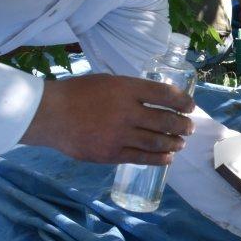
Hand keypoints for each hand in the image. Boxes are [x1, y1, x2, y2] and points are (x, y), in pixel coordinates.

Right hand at [20, 74, 195, 164]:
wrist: (50, 115)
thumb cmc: (77, 93)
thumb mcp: (107, 81)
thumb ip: (130, 90)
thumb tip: (155, 100)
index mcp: (126, 89)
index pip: (164, 94)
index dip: (182, 101)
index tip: (190, 106)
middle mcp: (126, 111)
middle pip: (165, 120)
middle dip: (183, 125)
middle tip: (189, 127)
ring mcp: (118, 134)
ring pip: (156, 141)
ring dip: (174, 143)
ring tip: (180, 143)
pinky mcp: (110, 154)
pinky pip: (141, 158)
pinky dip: (158, 159)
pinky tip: (168, 158)